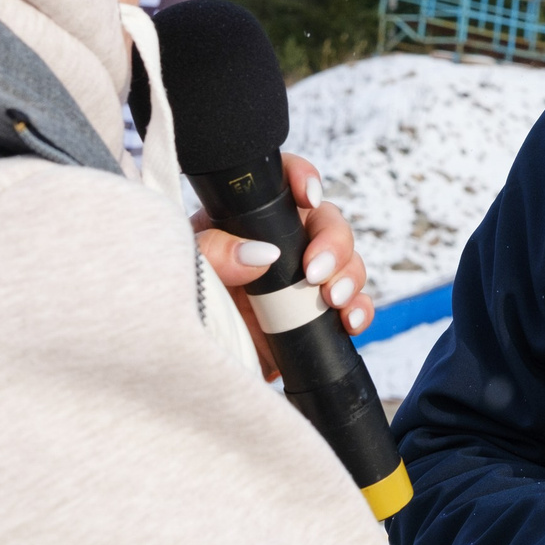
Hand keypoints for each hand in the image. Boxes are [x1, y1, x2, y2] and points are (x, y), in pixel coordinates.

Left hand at [194, 156, 372, 379]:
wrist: (193, 365)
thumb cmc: (185, 303)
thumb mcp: (189, 267)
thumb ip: (214, 251)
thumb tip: (260, 254)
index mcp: (250, 223)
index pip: (283, 185)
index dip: (303, 179)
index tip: (307, 196)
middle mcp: (284, 246)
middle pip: (328, 223)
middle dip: (334, 242)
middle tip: (315, 270)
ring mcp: (303, 283)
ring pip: (348, 262)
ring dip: (349, 276)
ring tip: (332, 299)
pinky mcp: (317, 318)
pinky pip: (353, 306)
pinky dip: (359, 311)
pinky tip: (349, 322)